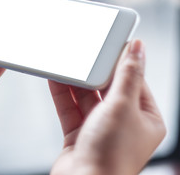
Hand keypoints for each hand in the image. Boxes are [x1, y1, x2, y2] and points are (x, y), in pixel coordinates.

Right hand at [48, 40, 165, 174]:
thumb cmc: (111, 154)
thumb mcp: (123, 105)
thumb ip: (128, 74)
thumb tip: (137, 48)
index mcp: (145, 118)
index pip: (134, 82)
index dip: (122, 63)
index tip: (110, 45)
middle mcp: (123, 124)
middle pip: (107, 89)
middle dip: (94, 72)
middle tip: (84, 53)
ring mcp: (99, 129)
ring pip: (85, 98)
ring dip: (75, 82)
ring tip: (66, 63)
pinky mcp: (78, 135)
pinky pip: (70, 109)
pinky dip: (62, 94)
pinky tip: (55, 79)